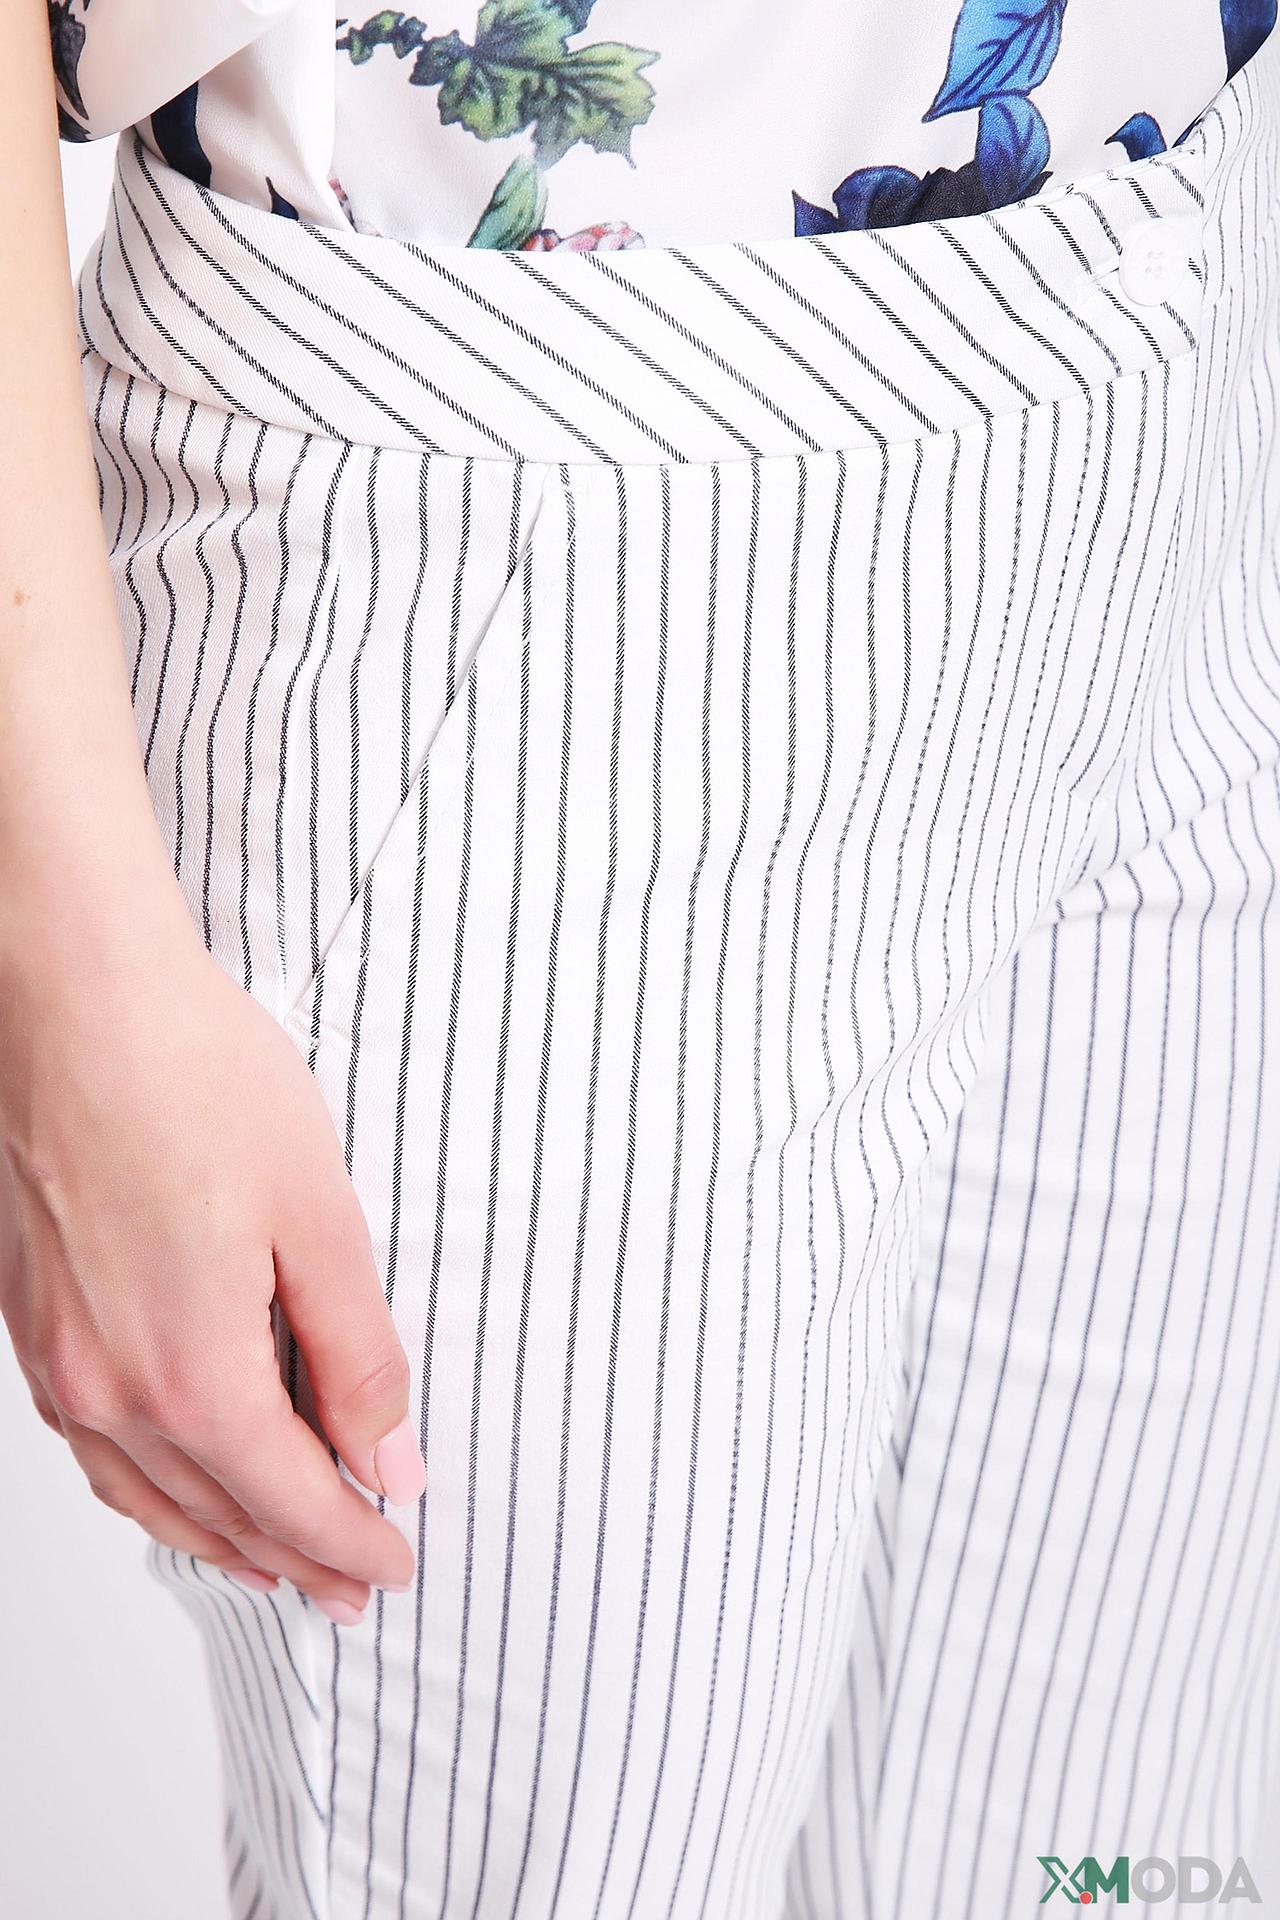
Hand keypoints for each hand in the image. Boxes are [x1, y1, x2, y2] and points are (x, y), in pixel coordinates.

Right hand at [0, 923, 423, 1623]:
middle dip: (296, 1556)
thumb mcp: (318, 1216)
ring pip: (148, 1493)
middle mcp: (113, 1389)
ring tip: (272, 1563)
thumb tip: (388, 1453)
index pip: (293, 1498)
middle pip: (220, 1512)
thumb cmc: (193, 1080)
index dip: (354, 1541)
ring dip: (219, 1537)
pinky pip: (97, 1448)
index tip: (398, 1565)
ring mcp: (61, 1361)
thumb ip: (357, 1352)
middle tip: (351, 1588)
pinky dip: (150, 1488)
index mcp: (194, 1371)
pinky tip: (177, 1482)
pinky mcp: (35, 1323)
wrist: (75, 1000)